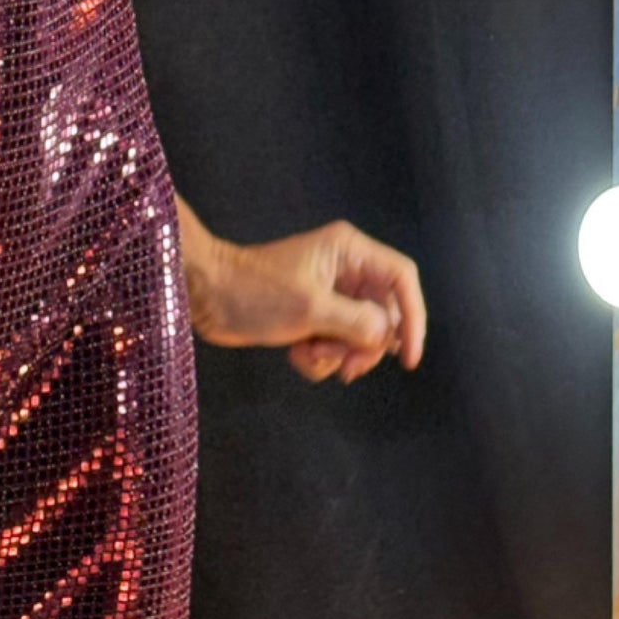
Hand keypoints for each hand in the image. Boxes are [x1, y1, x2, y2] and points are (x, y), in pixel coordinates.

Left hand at [189, 219, 426, 384]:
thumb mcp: (311, 308)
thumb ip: (357, 322)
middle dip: (364, 347)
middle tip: (344, 367)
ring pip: (360, 336)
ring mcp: (330, 294)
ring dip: (338, 355)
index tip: (408, 359)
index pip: (401, 280)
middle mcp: (345, 269)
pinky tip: (296, 354)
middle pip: (384, 315)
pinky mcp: (314, 316)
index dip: (413, 318)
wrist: (205, 297)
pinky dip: (320, 358)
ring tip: (308, 353)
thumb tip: (386, 335)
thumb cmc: (253, 292)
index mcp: (349, 251)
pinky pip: (336, 345)